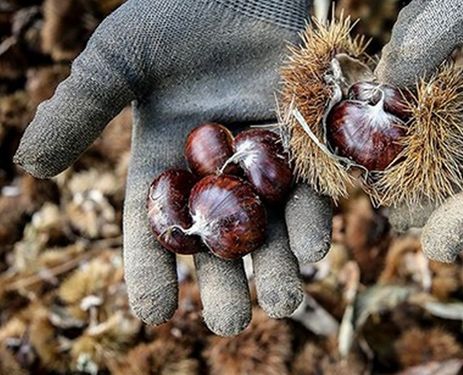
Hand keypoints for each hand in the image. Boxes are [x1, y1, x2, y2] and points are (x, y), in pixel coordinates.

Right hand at [13, 0, 331, 335]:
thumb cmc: (173, 15)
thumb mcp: (116, 63)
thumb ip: (78, 111)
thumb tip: (30, 168)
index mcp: (164, 160)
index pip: (155, 226)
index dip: (151, 269)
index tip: (155, 314)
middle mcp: (214, 170)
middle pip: (219, 238)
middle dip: (227, 282)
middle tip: (233, 323)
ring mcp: (261, 160)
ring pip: (270, 224)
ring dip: (279, 264)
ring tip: (285, 302)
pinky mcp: (302, 141)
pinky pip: (310, 187)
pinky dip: (312, 215)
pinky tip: (314, 245)